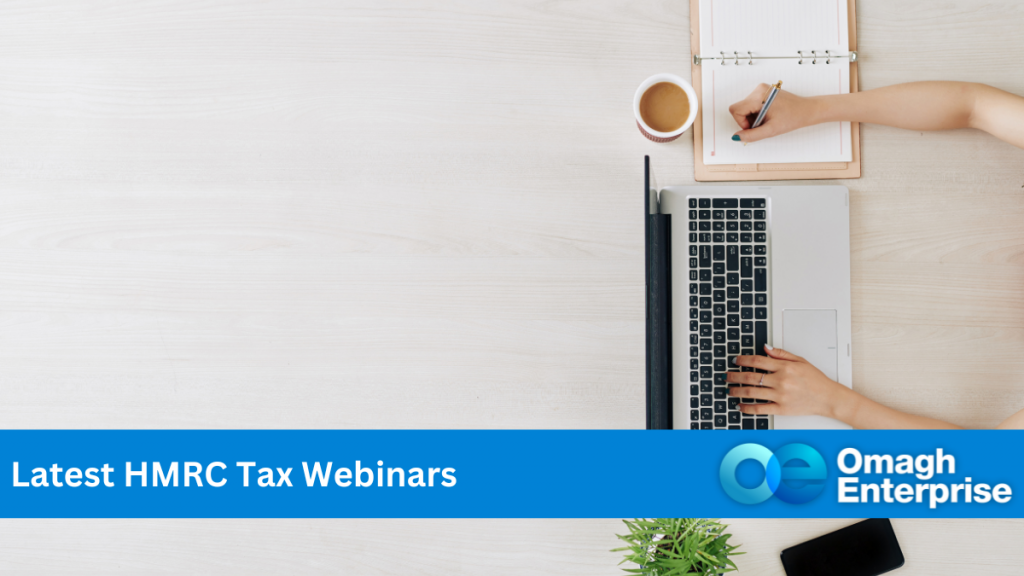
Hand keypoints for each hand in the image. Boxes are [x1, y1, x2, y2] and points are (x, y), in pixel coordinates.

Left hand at [726, 345, 849, 417]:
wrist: (828, 398)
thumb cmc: (816, 380)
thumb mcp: (800, 361)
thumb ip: (781, 354)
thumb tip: (765, 347)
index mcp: (785, 367)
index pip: (758, 361)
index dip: (743, 360)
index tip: (736, 361)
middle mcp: (781, 381)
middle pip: (751, 377)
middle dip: (735, 376)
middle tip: (727, 376)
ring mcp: (780, 396)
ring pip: (752, 392)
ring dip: (737, 390)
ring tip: (730, 389)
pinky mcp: (781, 409)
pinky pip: (760, 408)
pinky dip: (747, 408)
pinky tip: (740, 406)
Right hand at [729, 84, 818, 142]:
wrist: (806, 110)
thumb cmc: (792, 117)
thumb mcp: (770, 130)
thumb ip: (751, 135)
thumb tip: (737, 137)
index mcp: (759, 96)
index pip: (735, 109)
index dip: (741, 122)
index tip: (754, 127)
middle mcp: (758, 90)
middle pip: (740, 108)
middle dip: (748, 120)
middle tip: (763, 124)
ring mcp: (761, 89)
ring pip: (745, 107)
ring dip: (753, 117)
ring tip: (767, 119)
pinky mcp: (764, 91)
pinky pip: (751, 104)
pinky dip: (756, 113)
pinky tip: (768, 115)